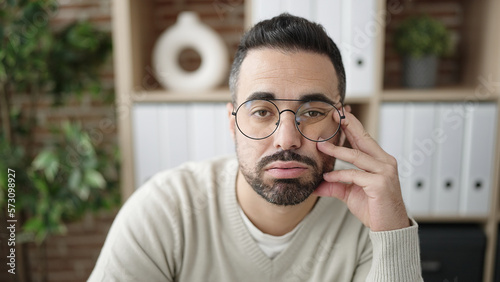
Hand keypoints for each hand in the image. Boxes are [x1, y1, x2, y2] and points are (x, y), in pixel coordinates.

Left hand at [314, 109, 409, 230]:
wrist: (389, 228)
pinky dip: (340, 175)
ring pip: (357, 156)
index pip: (364, 139)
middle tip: (334, 113)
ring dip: (337, 150)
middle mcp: (385, 163)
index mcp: (380, 161)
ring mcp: (384, 172)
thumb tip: (315, 184)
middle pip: (363, 139)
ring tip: (321, 146)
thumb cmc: (374, 208)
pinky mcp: (380, 184)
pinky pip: (355, 175)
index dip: (352, 125)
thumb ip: (334, 185)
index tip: (340, 114)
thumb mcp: (350, 193)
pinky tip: (328, 176)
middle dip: (348, 125)